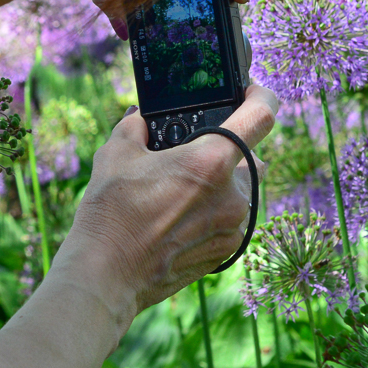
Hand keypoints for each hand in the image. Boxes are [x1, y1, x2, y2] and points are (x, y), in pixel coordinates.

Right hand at [58, 85, 278, 314]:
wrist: (106, 274)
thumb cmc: (111, 212)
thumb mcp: (117, 154)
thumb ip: (136, 126)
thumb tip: (140, 118)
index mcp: (210, 161)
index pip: (261, 116)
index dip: (261, 96)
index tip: (250, 93)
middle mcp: (233, 195)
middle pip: (251, 157)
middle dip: (230, 151)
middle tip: (195, 153)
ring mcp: (233, 227)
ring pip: (242, 192)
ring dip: (221, 185)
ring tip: (181, 191)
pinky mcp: (226, 252)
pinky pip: (232, 220)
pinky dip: (214, 213)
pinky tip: (180, 218)